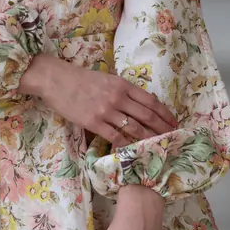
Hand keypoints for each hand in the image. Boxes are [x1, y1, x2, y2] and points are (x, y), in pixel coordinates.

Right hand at [18, 54, 177, 147]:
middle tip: (173, 137)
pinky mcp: (94, 122)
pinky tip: (133, 151)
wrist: (56, 80)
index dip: (164, 113)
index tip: (173, 122)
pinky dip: (126, 145)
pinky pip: (115, 137)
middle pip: (147, 116)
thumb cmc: (80, 79)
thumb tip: (139, 104)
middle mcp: (118, 98)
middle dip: (162, 128)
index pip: (151, 101)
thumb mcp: (106, 79)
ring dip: (148, 139)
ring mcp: (106, 111)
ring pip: (134, 128)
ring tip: (157, 147)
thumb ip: (123, 90)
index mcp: (122, 85)